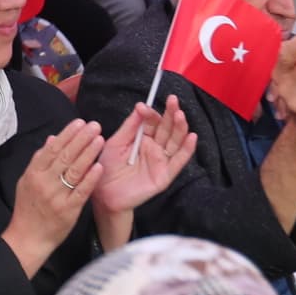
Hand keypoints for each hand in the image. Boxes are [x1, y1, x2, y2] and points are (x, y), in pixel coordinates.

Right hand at [5, 121, 105, 271]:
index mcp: (34, 173)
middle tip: (95, 126)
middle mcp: (45, 182)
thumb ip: (39, 160)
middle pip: (66, 157)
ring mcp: (57, 197)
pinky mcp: (69, 210)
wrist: (28, 237)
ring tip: (100, 140)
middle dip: (82, 139)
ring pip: (75, 171)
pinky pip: (82, 191)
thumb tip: (52, 139)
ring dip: (89, 154)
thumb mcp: (27, 181)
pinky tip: (100, 166)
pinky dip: (91, 178)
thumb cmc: (28, 208)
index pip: (53, 149)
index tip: (79, 123)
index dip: (67, 134)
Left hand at [91, 98, 195, 212]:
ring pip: (175, 141)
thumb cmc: (107, 167)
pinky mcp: (165, 175)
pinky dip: (187, 149)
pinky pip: (179, 161)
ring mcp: (161, 161)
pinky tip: (192, 137)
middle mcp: (154, 147)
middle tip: (173, 100)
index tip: (143, 107)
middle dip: (171, 114)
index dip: (150, 113)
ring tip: (180, 115)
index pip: (152, 122)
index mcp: (142, 138)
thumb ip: (130, 126)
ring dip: (180, 127)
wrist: (103, 194)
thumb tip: (141, 106)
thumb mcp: (116, 142)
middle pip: (167, 128)